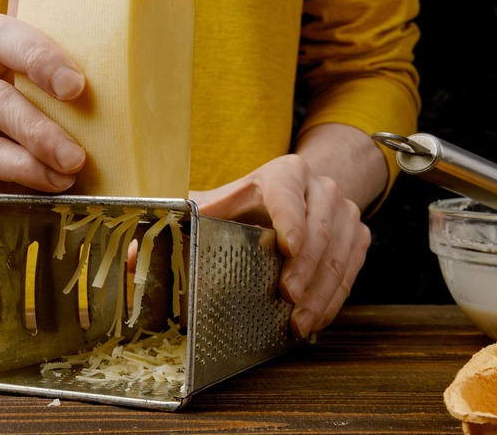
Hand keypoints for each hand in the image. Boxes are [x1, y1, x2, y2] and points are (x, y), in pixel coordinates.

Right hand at [0, 14, 87, 244]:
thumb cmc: (0, 167)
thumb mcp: (38, 137)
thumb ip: (73, 122)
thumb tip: (137, 122)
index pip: (16, 25)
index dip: (41, 16)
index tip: (85, 35)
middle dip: (40, 56)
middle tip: (77, 87)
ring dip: (42, 131)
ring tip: (75, 161)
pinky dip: (26, 167)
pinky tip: (55, 182)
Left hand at [189, 154, 370, 337]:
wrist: (297, 196)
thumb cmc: (246, 207)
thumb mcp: (217, 205)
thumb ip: (185, 221)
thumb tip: (137, 248)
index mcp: (284, 174)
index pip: (288, 193)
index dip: (290, 219)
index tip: (288, 248)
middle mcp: (321, 187)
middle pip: (320, 228)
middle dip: (305, 267)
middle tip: (288, 297)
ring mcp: (345, 211)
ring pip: (340, 253)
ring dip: (321, 291)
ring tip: (300, 322)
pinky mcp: (358, 235)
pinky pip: (352, 269)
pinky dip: (334, 298)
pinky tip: (315, 320)